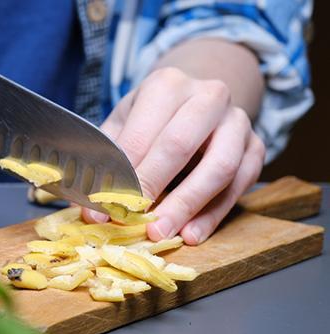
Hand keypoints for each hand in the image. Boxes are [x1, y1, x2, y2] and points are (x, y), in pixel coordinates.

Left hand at [84, 67, 265, 244]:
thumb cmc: (152, 118)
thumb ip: (108, 160)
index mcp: (166, 85)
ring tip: (161, 232)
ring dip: (187, 205)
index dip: (120, 176)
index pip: (140, 136)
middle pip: (180, 145)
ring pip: (219, 167)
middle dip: (153, 187)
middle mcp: (208, 96)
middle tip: (134, 221)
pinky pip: (239, 185)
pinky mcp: (256, 147)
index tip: (102, 209)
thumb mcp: (124, 124)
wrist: (198, 100)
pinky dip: (213, 215)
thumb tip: (92, 208)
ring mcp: (237, 121)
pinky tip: (191, 233)